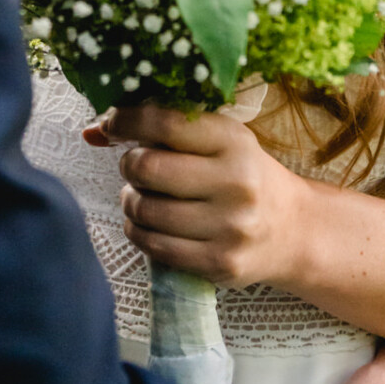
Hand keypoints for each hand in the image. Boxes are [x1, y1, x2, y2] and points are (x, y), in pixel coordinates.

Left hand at [84, 101, 306, 288]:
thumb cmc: (243, 176)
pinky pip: (154, 246)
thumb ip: (161, 130)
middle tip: (135, 166)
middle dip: (129, 164)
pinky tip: (147, 223)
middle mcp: (236, 182)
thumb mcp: (217, 141)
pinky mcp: (219, 263)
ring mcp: (229, 226)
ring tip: (142, 196)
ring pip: (145, 210)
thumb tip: (91, 131)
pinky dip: (138, 231)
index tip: (110, 123)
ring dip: (130, 201)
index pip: (165, 123)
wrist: (293, 230)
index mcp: (234, 140)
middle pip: (147, 168)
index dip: (125, 120)